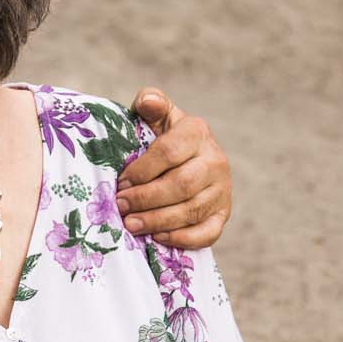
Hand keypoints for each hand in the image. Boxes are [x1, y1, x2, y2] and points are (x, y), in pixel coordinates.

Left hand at [118, 89, 231, 247]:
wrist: (187, 159)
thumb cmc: (161, 137)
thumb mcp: (156, 115)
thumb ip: (150, 102)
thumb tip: (148, 102)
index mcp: (197, 132)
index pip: (169, 152)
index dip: (141, 171)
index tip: (120, 182)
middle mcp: (216, 160)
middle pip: (181, 185)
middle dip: (146, 198)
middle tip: (120, 206)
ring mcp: (222, 189)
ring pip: (191, 210)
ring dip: (158, 220)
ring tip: (131, 225)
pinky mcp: (223, 214)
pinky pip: (207, 232)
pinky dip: (182, 238)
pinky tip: (157, 238)